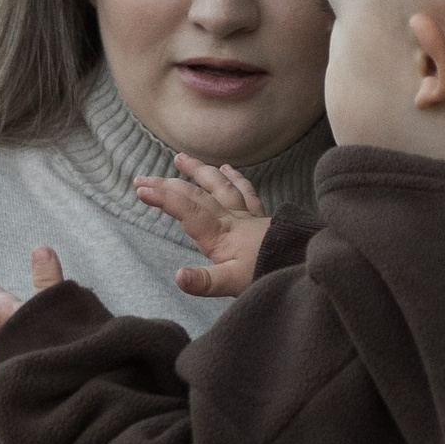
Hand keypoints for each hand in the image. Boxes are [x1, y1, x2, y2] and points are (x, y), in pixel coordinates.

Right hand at [135, 155, 271, 298]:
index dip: (163, 198)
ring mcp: (246, 216)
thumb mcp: (232, 284)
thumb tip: (179, 276)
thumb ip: (204, 281)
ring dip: (199, 172)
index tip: (140, 188)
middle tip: (141, 178)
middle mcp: (230, 219)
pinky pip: (246, 192)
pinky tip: (228, 168)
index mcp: (219, 234)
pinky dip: (235, 178)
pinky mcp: (260, 219)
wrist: (304, 265)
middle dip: (167, 185)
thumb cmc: (267, 274)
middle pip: (195, 196)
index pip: (186, 210)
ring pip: (219, 186)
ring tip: (181, 158)